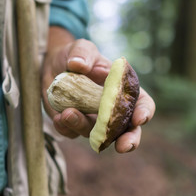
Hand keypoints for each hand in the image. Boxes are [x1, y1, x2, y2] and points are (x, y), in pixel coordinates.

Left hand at [42, 27, 155, 152]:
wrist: (51, 66)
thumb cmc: (74, 55)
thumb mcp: (80, 48)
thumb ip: (83, 53)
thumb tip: (79, 64)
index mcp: (122, 90)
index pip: (141, 104)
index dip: (145, 112)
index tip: (140, 118)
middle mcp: (111, 109)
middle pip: (127, 131)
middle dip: (129, 141)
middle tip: (123, 146)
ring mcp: (92, 120)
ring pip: (96, 135)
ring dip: (83, 127)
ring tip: (67, 113)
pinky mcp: (74, 124)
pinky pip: (72, 133)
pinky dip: (66, 128)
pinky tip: (58, 118)